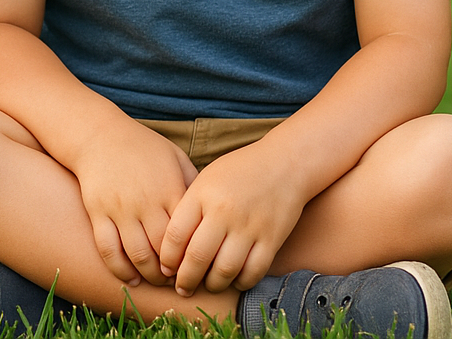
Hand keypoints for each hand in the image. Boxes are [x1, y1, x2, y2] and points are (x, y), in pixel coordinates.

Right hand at [67, 123, 197, 286]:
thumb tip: (214, 215)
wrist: (99, 135)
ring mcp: (120, 208)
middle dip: (175, 272)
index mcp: (170, 188)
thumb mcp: (175, 158)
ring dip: (150, 276)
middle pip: (165, 250)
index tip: (200, 267)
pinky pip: (108, 250)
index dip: (195, 256)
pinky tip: (131, 279)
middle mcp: (146, 201)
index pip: (189, 234)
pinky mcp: (98, 212)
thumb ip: (194, 185)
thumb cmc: (143, 148)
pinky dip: (120, 270)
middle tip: (181, 282)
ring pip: (138, 255)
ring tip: (159, 281)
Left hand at [159, 143, 305, 295]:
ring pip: (225, 270)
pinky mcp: (272, 238)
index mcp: (202, 194)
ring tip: (207, 285)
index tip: (166, 269)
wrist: (285, 163)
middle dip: (186, 280)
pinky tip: (234, 280)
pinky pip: (253, 271)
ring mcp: (250, 226)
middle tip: (182, 288)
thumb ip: (188, 208)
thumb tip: (170, 248)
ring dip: (213, 285)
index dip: (167, 259)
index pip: (175, 235)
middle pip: (197, 257)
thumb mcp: (206, 180)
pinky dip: (241, 282)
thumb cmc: (238, 171)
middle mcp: (224, 211)